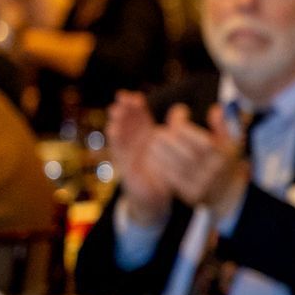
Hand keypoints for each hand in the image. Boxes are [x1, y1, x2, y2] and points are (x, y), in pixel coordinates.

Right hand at [108, 92, 174, 225]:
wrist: (155, 197)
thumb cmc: (164, 171)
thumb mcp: (172, 150)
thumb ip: (175, 132)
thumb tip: (181, 110)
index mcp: (146, 136)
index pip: (140, 118)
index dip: (136, 107)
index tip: (136, 97)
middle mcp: (134, 142)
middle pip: (128, 122)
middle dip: (124, 109)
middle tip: (123, 97)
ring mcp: (127, 152)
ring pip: (120, 133)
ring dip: (117, 121)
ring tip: (116, 110)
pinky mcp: (123, 164)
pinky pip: (118, 150)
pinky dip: (115, 139)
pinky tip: (113, 129)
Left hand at [154, 105, 250, 223]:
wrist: (228, 194)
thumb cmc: (225, 162)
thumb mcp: (231, 143)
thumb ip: (223, 126)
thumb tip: (216, 109)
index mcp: (221, 153)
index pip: (195, 134)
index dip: (181, 121)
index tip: (178, 113)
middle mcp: (212, 169)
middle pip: (181, 149)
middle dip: (166, 137)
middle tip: (159, 131)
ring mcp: (202, 183)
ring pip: (173, 163)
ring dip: (158, 151)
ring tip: (154, 143)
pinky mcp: (191, 194)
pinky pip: (170, 178)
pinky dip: (160, 166)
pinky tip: (155, 158)